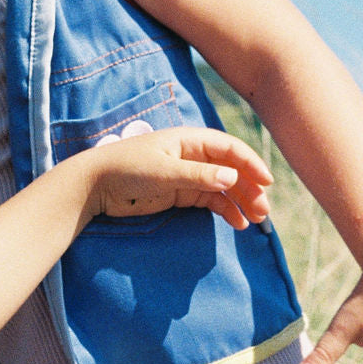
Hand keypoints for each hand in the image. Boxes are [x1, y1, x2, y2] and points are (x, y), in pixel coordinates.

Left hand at [84, 127, 272, 230]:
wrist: (95, 186)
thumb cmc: (126, 169)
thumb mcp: (164, 172)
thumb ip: (198, 175)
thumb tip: (232, 177)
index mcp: (189, 140)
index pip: (229, 149)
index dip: (250, 163)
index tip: (266, 182)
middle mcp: (192, 155)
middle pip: (231, 169)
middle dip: (249, 188)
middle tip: (263, 210)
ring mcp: (187, 175)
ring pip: (223, 187)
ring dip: (240, 201)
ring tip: (254, 220)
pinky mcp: (180, 193)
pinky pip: (209, 200)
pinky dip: (224, 210)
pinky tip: (236, 223)